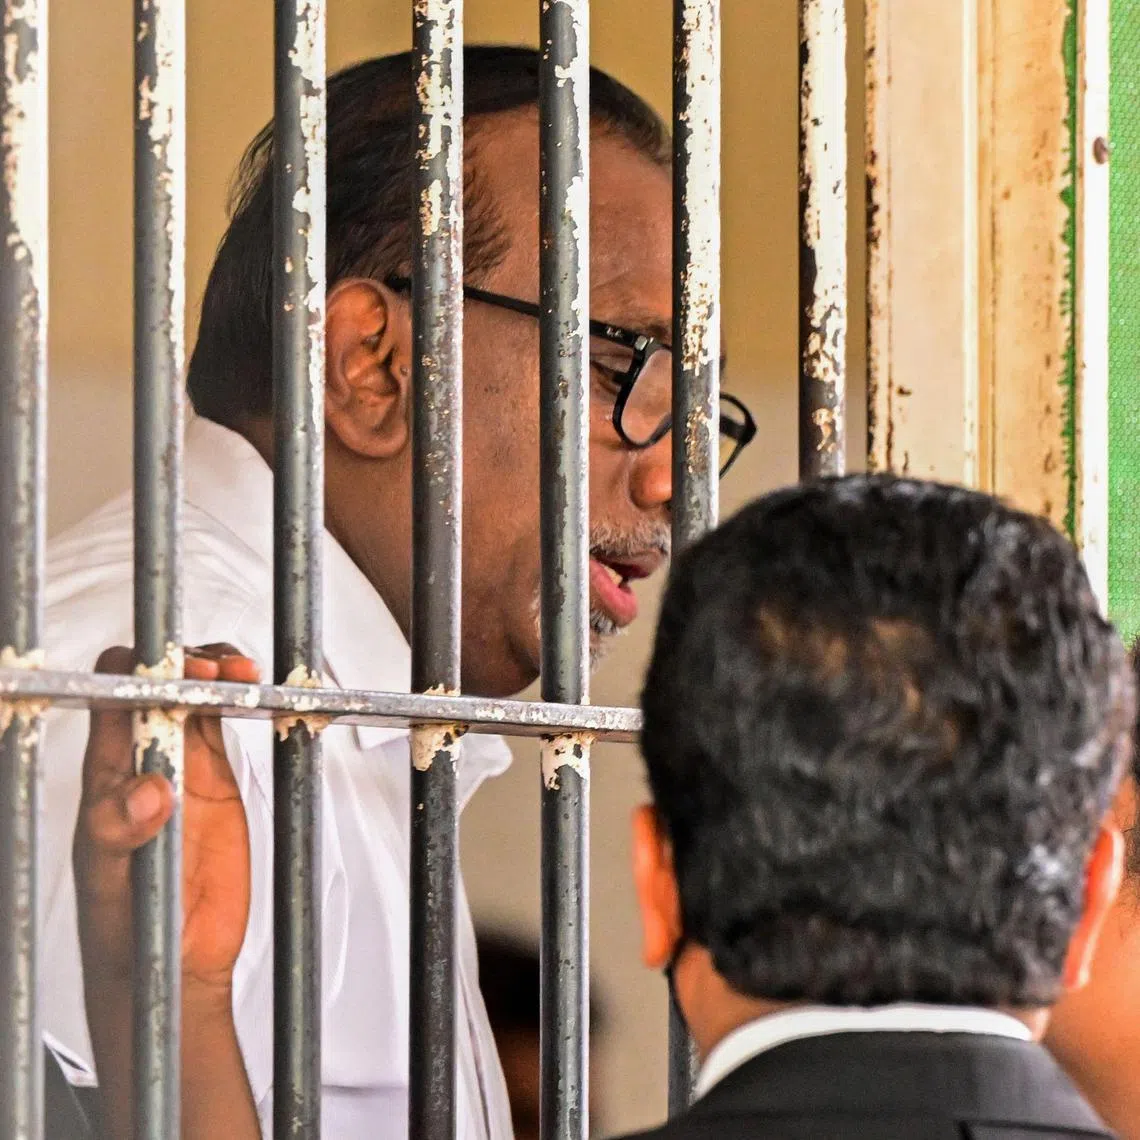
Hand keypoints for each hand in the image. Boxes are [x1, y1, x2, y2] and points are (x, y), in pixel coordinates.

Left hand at [72, 644, 259, 996]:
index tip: (177, 676)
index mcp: (106, 771)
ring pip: (197, 691)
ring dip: (221, 671)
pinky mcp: (217, 777)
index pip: (113, 693)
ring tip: (246, 673)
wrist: (174, 963)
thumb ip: (121, 833)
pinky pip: (224, 722)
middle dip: (190, 661)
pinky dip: (242, 699)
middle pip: (161, 679)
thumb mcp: (112, 881)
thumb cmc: (124, 923)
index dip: (142, 671)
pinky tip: (258, 691)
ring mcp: (181, 762)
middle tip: (222, 671)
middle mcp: (142, 756)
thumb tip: (149, 791)